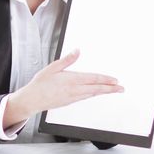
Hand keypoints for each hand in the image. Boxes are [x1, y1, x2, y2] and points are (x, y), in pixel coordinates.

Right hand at [3, 49, 122, 127]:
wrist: (32, 99)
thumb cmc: (40, 83)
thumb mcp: (52, 67)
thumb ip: (67, 60)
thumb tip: (77, 51)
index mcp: (71, 80)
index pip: (93, 79)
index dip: (105, 80)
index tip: (115, 80)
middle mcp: (74, 90)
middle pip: (96, 89)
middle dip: (110, 89)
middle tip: (121, 88)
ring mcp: (72, 97)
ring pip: (92, 94)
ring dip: (104, 92)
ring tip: (113, 90)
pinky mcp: (69, 102)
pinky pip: (85, 98)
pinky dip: (94, 95)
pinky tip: (96, 93)